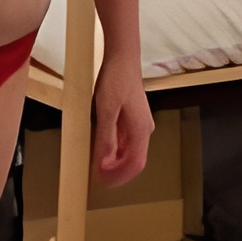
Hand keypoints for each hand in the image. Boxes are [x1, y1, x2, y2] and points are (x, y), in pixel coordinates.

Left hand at [91, 66, 152, 186]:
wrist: (123, 58)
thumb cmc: (116, 80)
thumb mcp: (106, 110)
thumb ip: (107, 137)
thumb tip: (105, 162)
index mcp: (141, 130)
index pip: (135, 164)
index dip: (120, 177)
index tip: (103, 182)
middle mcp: (144, 129)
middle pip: (134, 161)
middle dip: (117, 172)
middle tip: (98, 178)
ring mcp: (140, 124)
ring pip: (130, 151)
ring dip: (115, 161)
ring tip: (97, 166)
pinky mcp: (133, 118)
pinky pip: (126, 140)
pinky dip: (115, 149)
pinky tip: (101, 148)